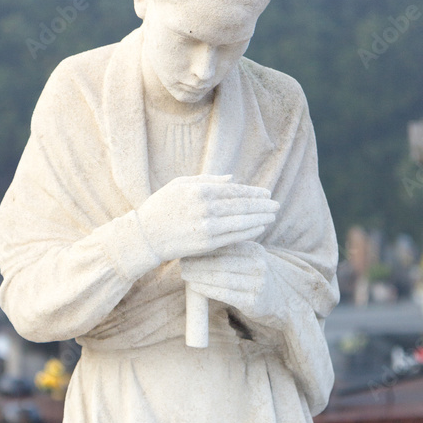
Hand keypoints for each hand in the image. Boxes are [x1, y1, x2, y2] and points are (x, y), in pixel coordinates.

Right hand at [135, 175, 278, 262]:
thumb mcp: (180, 184)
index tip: (266, 193)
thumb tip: (232, 178)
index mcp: (200, 190)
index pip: (235, 190)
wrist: (146, 235)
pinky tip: (259, 228)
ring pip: (242, 221)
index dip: (254, 192)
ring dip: (260, 218)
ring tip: (272, 216)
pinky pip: (234, 237)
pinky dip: (249, 231)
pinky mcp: (206, 244)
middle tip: (276, 204)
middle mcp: (206, 207)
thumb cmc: (161, 206)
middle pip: (242, 205)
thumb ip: (207, 180)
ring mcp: (207, 227)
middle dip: (262, 205)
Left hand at [180, 241, 276, 319]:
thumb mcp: (246, 259)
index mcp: (254, 250)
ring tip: (185, 274)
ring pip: (222, 278)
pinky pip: (226, 294)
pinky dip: (208, 290)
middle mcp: (258, 265)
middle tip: (182, 264)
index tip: (186, 250)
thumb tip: (195, 246)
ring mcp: (257, 284)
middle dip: (199, 263)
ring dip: (200, 276)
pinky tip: (195, 287)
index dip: (204, 249)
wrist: (278, 299)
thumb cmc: (253, 277)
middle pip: (222, 262)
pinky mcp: (253, 302)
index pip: (225, 247)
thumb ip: (228, 252)